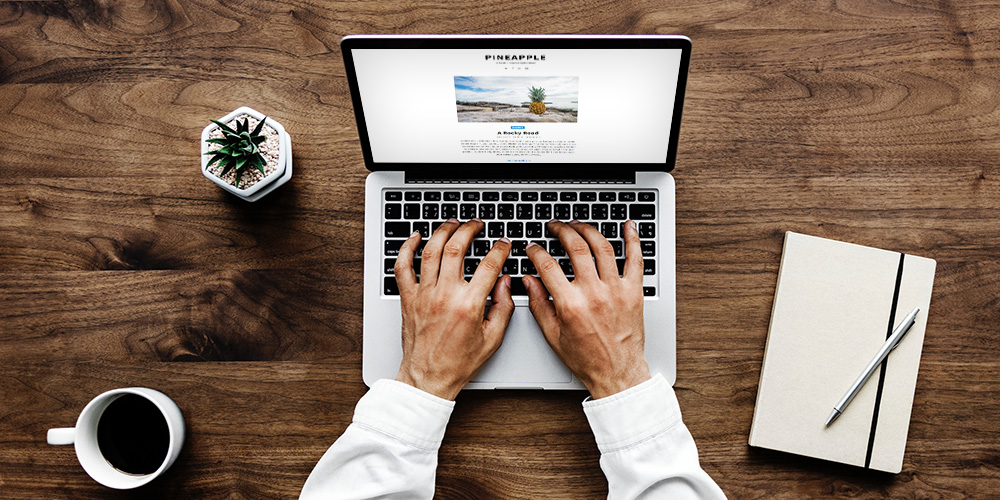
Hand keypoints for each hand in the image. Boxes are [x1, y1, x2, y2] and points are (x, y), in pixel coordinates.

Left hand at [393, 218, 514, 399]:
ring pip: (431, 251)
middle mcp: (445, 295)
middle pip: (457, 248)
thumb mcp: (493, 338)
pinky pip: (402, 266)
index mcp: (469, 305)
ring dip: (442, 231)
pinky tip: (416, 237)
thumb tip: (506, 283)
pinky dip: (407, 247)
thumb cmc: (458, 362)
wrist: (428, 378)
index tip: (503, 244)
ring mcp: (424, 294)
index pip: (489, 265)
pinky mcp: (408, 298)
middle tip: (476, 224)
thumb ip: (504, 307)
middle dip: (469, 229)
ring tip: (452, 223)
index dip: (499, 249)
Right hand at [523, 219, 649, 398]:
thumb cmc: (587, 358)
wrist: (617, 373)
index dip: (536, 252)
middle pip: (576, 248)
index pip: (548, 266)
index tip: (533, 247)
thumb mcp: (553, 334)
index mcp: (570, 304)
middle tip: (555, 226)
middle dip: (562, 230)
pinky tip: (629, 226)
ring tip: (579, 224)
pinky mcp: (634, 292)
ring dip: (589, 229)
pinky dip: (633, 240)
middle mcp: (594, 293)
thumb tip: (528, 281)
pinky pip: (635, 260)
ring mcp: (616, 290)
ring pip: (602, 247)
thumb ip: (538, 304)